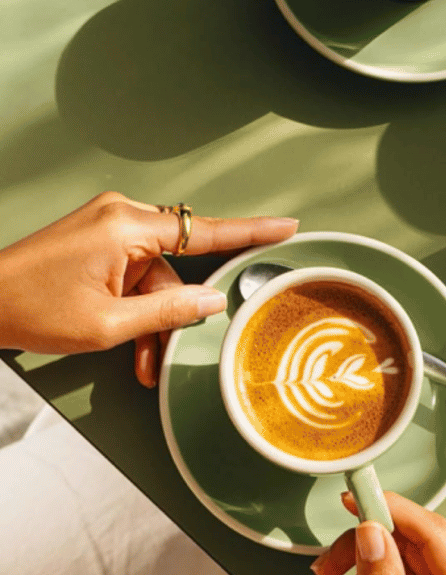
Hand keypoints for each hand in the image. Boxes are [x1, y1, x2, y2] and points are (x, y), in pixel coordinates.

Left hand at [0, 193, 297, 387]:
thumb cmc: (28, 308)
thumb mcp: (107, 323)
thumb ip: (167, 311)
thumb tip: (211, 300)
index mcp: (126, 226)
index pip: (205, 229)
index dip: (251, 231)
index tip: (287, 226)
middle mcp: (120, 215)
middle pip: (176, 263)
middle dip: (175, 309)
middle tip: (170, 349)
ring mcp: (106, 225)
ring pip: (154, 275)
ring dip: (151, 316)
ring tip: (141, 360)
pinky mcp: (95, 237)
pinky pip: (133, 271)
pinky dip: (134, 304)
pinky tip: (129, 338)